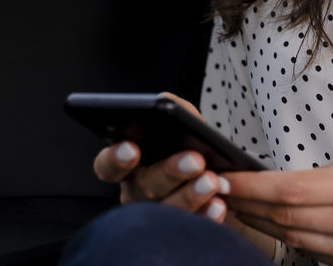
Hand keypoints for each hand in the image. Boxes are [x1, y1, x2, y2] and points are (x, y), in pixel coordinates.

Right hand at [91, 93, 230, 222]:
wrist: (225, 185)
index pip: (107, 165)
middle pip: (143, 187)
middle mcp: (137, 192)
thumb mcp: (187, 128)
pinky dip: (206, 217)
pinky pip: (190, 228)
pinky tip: (219, 205)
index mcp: (130, 164)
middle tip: (194, 160)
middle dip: (168, 172)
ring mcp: (157, 216)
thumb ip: (176, 111)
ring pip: (166, 211)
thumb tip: (166, 101)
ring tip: (212, 181)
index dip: (115, 158)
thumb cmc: (194, 151)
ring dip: (190, 195)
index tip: (131, 148)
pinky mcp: (180, 232)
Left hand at [223, 152, 332, 265]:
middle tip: (217, 190)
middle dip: (246, 205)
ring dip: (261, 225)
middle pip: (284, 219)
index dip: (249, 187)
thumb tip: (297, 180)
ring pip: (295, 240)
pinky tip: (274, 228)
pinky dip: (291, 240)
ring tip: (236, 208)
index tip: (224, 177)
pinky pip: (317, 254)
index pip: (289, 190)